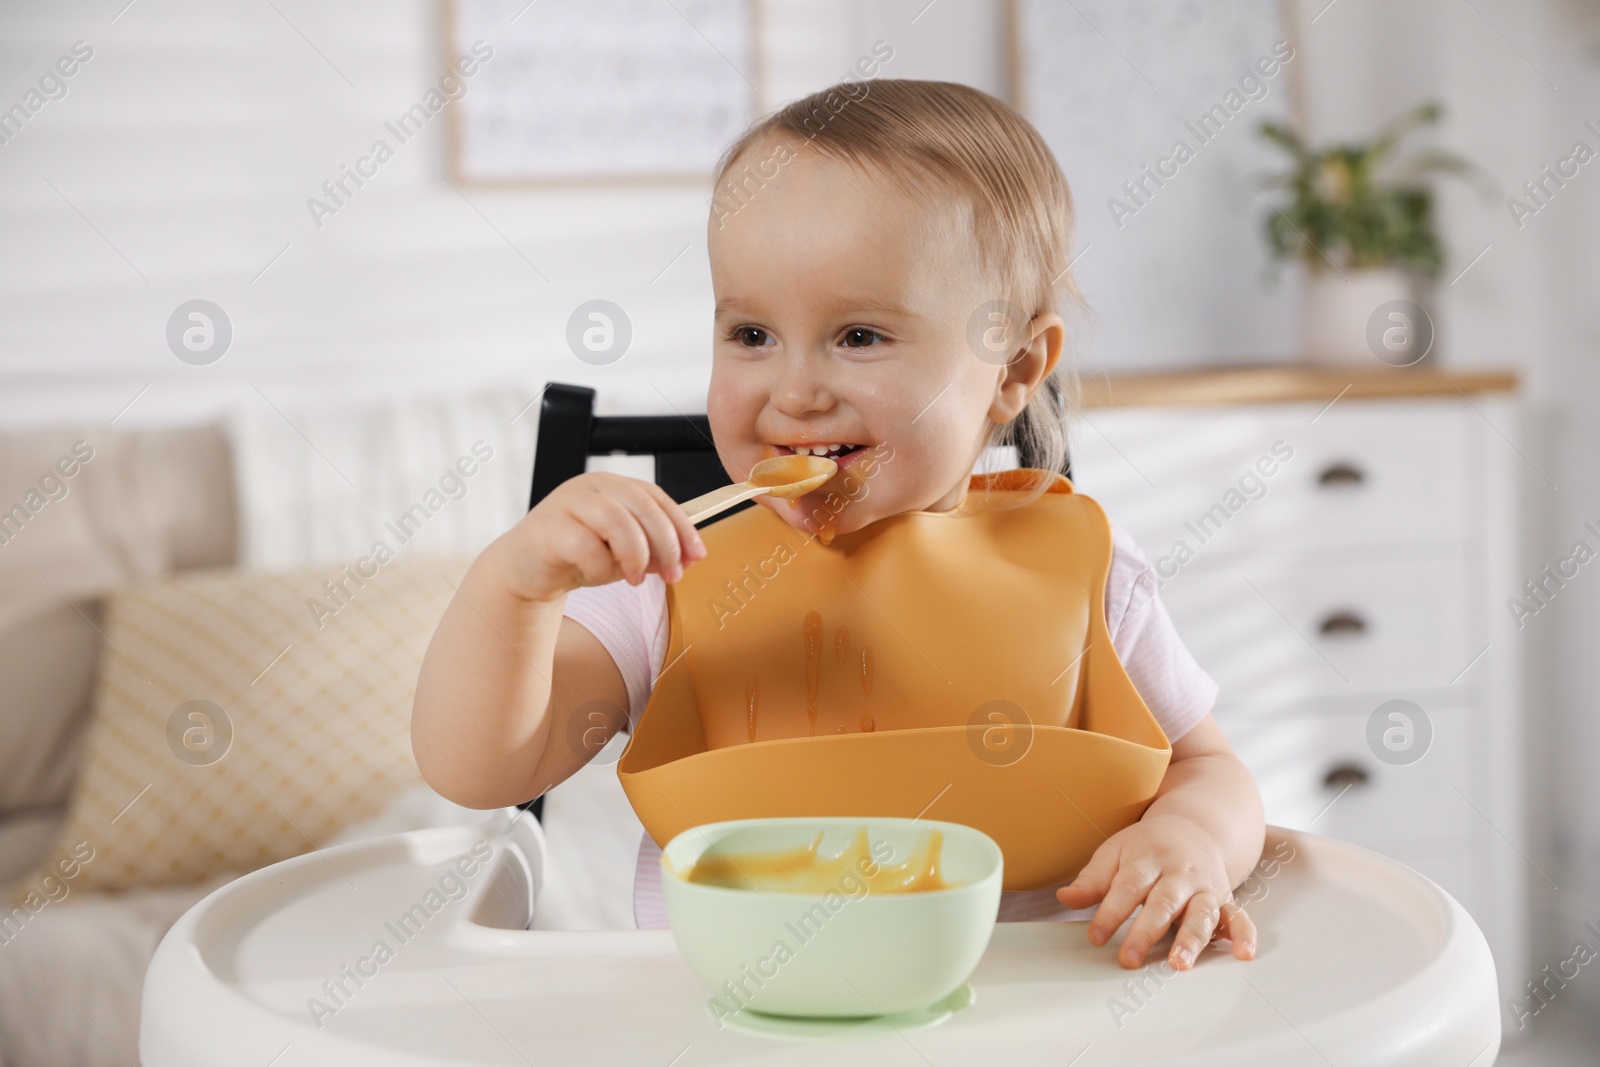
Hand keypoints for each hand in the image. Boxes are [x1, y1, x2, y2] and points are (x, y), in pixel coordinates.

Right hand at [494, 472, 706, 602]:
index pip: (658, 498)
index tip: (697, 556)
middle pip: (642, 507)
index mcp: (614, 486)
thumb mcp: (623, 553)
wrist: (526, 570)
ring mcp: (568, 502)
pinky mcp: (548, 526)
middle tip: (672, 575)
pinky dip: (600, 567)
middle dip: (665, 545)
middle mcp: (592, 487)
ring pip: (617, 521)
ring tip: (636, 580)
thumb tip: (689, 558)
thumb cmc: (576, 556)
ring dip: (635, 556)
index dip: (682, 528)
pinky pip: (586, 546)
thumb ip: (653, 551)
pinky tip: (598, 576)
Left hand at [1056, 812, 1257, 969]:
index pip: (1127, 887)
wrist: (1193, 827)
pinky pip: (1238, 916)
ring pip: (1200, 913)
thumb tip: (1065, 898)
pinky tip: (1243, 953)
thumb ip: (1093, 879)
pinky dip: (1243, 934)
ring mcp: (1203, 888)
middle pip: (1162, 903)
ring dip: (1191, 938)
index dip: (1110, 912)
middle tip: (1128, 959)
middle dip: (1145, 932)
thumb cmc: (1146, 847)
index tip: (1095, 936)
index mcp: (1148, 860)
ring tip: (1179, 963)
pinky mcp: (1224, 899)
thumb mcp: (1115, 853)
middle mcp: (1178, 875)